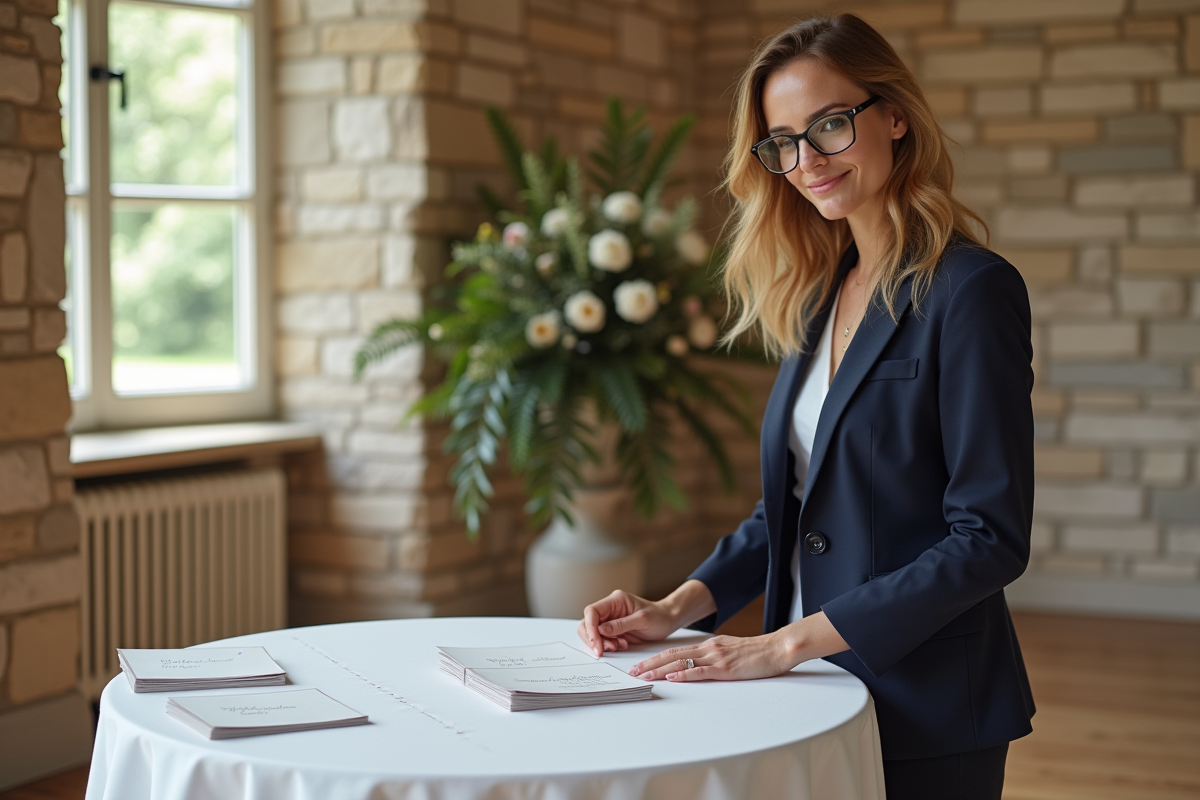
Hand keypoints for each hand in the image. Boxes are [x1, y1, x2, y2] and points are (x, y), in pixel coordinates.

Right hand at [577, 590, 680, 656]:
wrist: (668, 620)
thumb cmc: (659, 617)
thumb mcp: (642, 620)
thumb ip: (621, 625)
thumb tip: (601, 630)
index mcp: (615, 600)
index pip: (592, 612)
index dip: (590, 628)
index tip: (597, 644)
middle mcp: (610, 609)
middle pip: (588, 623)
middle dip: (593, 638)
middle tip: (603, 651)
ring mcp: (611, 620)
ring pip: (593, 632)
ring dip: (601, 643)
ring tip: (618, 646)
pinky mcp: (614, 630)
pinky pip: (602, 639)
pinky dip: (608, 645)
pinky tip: (621, 645)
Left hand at [628, 611, 849, 681]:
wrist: (778, 648)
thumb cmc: (758, 652)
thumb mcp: (731, 650)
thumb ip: (713, 655)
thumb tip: (698, 663)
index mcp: (709, 645)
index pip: (675, 651)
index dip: (655, 658)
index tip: (640, 665)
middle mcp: (708, 648)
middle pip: (672, 655)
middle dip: (650, 664)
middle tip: (633, 672)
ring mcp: (716, 658)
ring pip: (681, 663)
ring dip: (659, 670)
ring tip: (643, 676)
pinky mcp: (726, 668)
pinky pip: (700, 671)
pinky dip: (683, 675)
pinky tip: (672, 678)